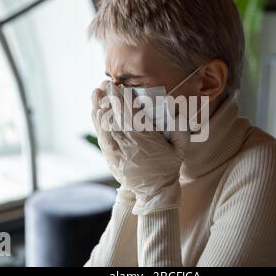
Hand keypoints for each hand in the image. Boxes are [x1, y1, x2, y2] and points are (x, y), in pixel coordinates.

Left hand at [91, 81, 187, 214]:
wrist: (154, 192)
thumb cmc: (168, 167)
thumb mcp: (181, 149)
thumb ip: (180, 129)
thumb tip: (177, 109)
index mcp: (145, 140)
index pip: (129, 115)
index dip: (121, 100)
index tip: (117, 86)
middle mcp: (128, 145)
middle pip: (114, 118)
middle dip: (107, 99)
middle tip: (104, 83)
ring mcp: (117, 152)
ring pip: (104, 126)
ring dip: (98, 107)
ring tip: (96, 92)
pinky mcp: (110, 157)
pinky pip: (101, 136)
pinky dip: (97, 122)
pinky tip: (95, 110)